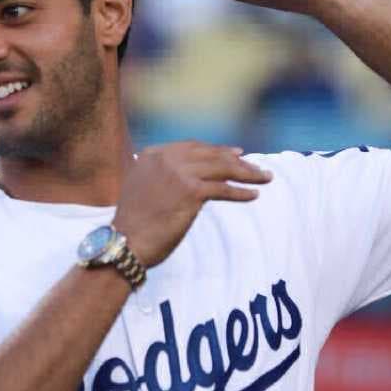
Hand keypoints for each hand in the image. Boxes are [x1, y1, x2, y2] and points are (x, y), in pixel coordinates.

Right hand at [113, 142, 271, 266]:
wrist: (125, 242)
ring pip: (222, 168)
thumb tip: (184, 181)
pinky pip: (223, 188)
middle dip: (236, 160)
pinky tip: (253, 194)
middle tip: (254, 166)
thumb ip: (158, 177)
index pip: (193, 147)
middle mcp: (166, 159)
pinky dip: (241, 191)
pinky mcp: (191, 191)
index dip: (216, 150)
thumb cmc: (132, 224)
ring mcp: (179, 173)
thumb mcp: (141, 189)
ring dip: (247, 172)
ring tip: (264, 177)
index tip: (235, 153)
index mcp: (152, 155)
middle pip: (210, 154)